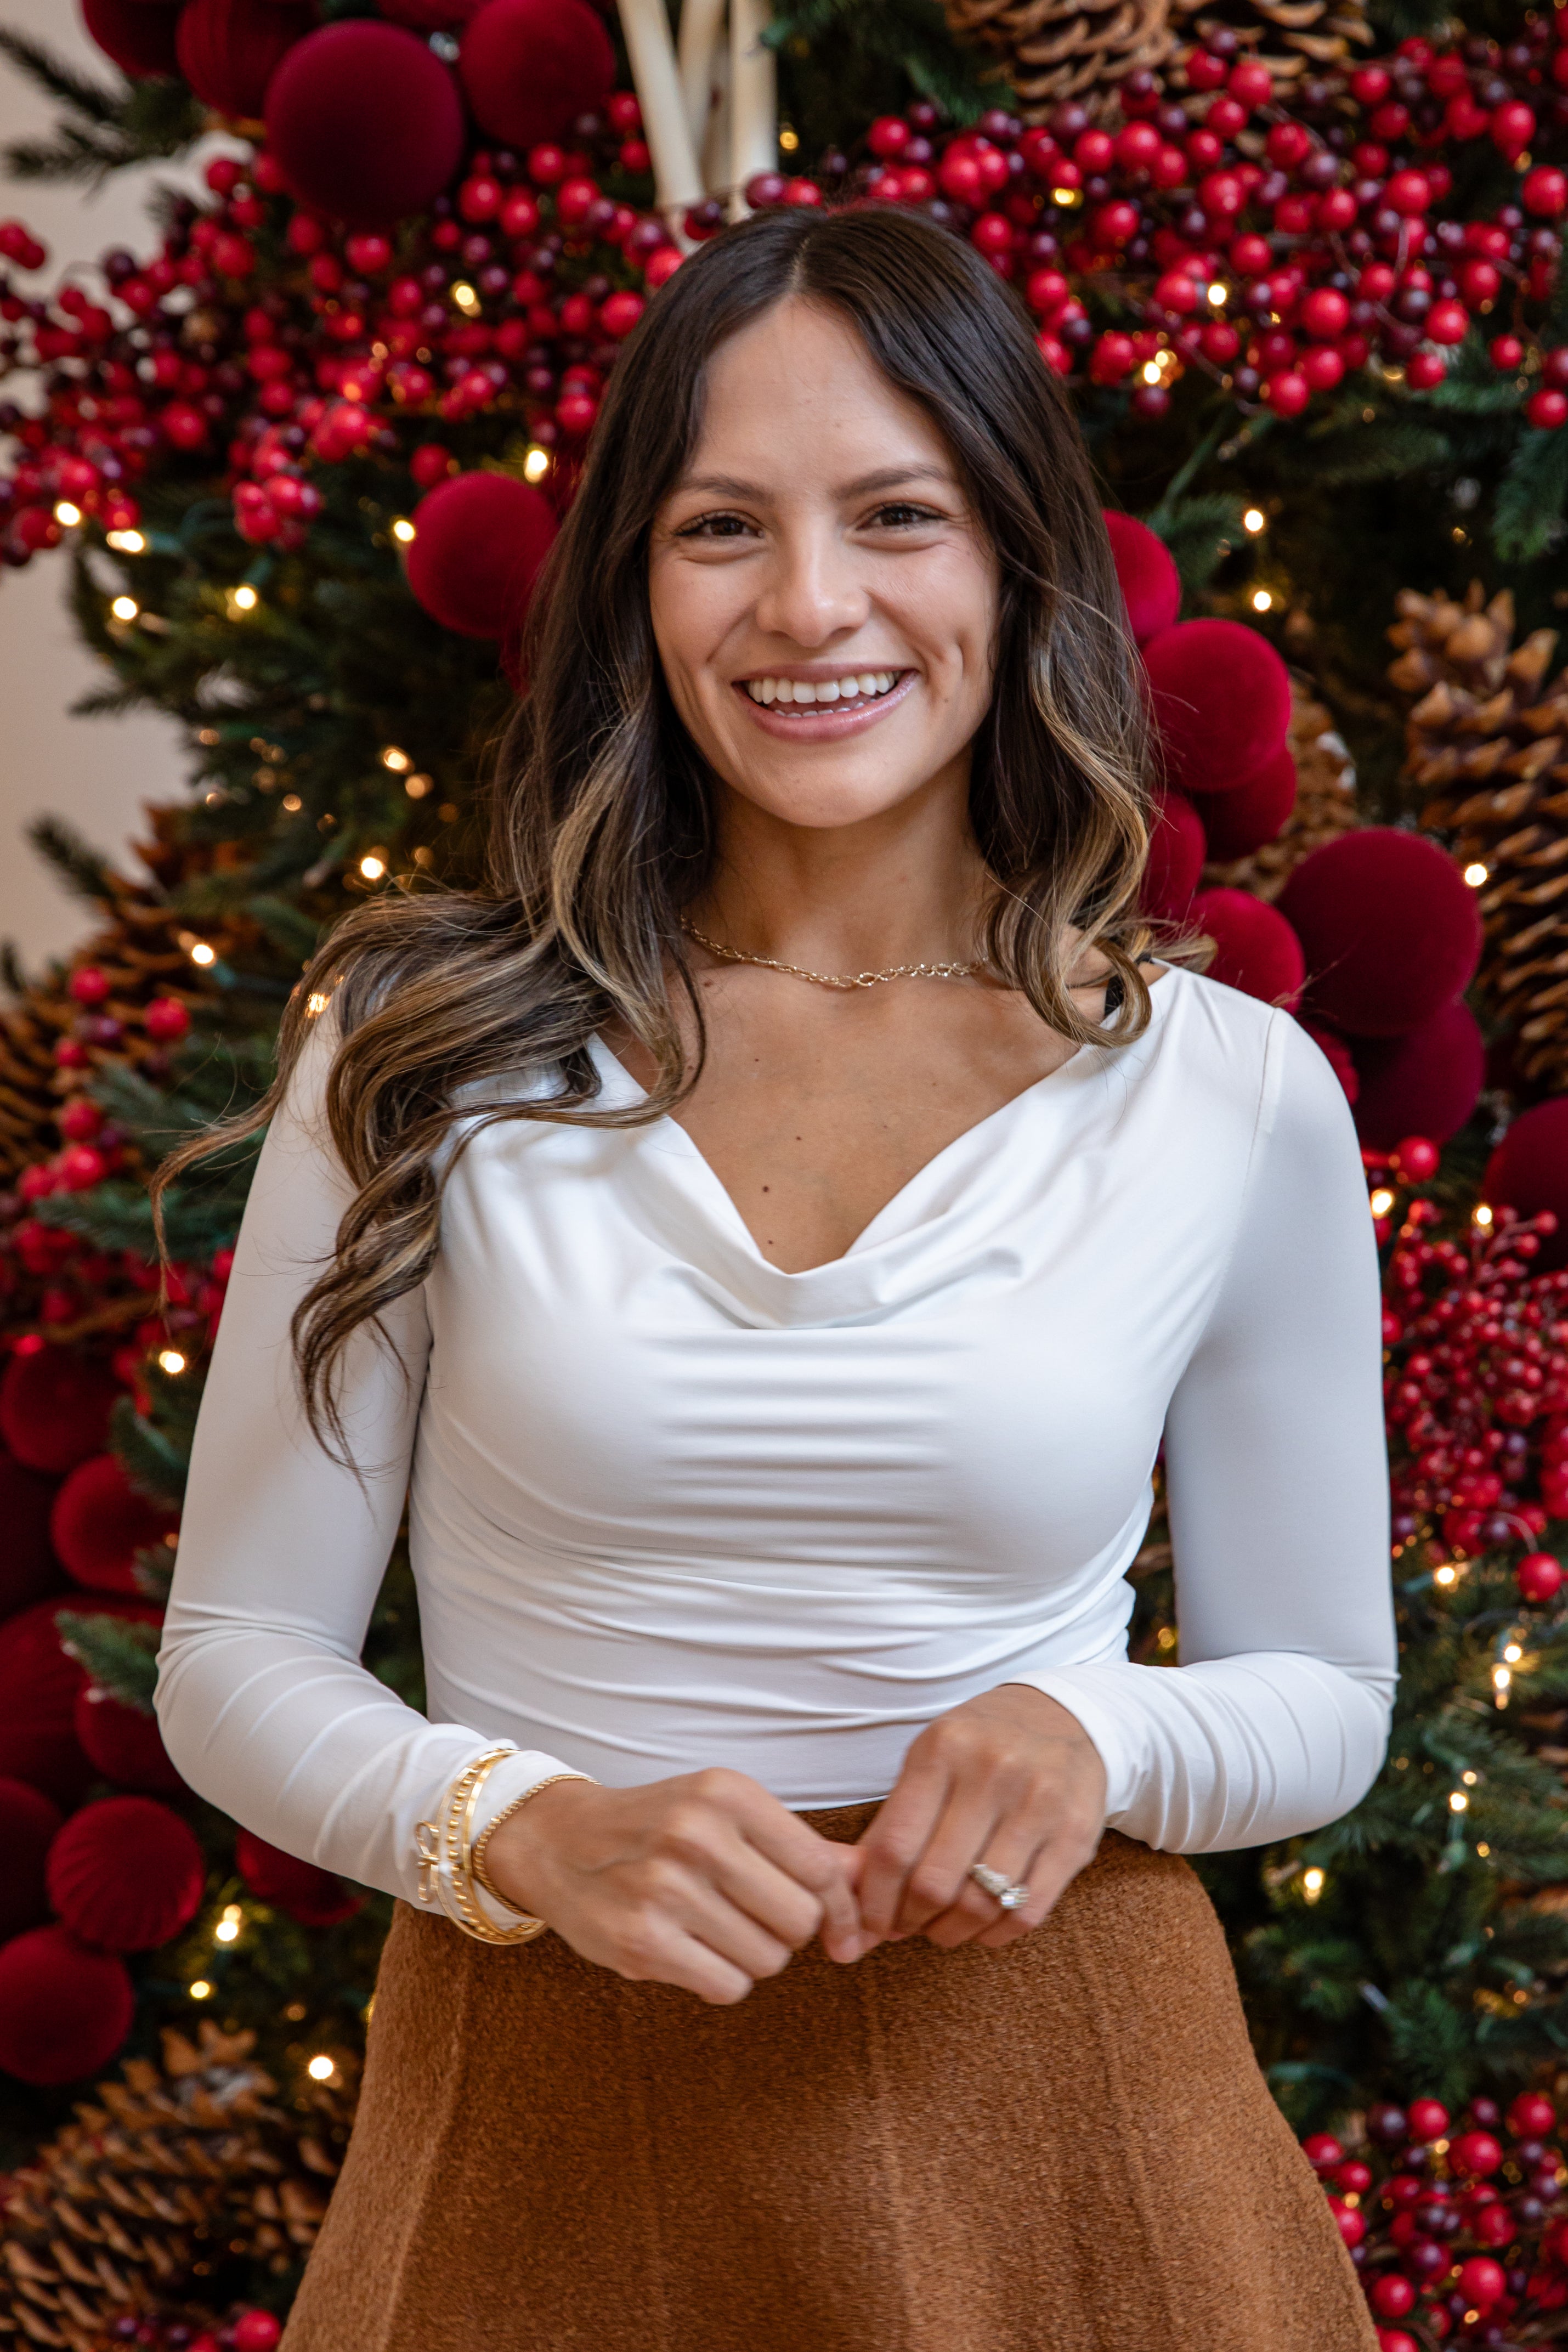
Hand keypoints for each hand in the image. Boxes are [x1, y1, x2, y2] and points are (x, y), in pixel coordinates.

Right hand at [481, 1766, 863, 2004]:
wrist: (559, 1842)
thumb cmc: (661, 1827)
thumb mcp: (729, 1815)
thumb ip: (803, 1848)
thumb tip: (875, 1876)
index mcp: (727, 1793)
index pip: (822, 1869)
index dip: (843, 1911)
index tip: (844, 1934)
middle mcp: (697, 1833)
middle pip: (800, 1921)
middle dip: (789, 1933)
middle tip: (754, 1919)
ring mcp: (665, 1887)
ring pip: (767, 1959)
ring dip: (752, 1957)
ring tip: (715, 1929)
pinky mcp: (641, 1940)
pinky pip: (727, 1985)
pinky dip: (721, 1979)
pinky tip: (693, 1952)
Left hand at [842, 1685, 1106, 1958]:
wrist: (1066, 1716)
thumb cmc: (981, 1745)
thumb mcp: (930, 1759)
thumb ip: (892, 1822)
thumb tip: (853, 1895)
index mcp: (943, 1749)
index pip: (894, 1846)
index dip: (874, 1900)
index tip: (866, 1924)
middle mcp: (992, 1772)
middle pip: (935, 1882)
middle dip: (910, 1920)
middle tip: (904, 1927)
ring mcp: (1039, 1805)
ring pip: (981, 1904)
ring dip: (951, 1932)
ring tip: (940, 1927)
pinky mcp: (1076, 1837)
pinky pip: (1027, 1912)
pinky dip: (995, 1934)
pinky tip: (982, 1925)